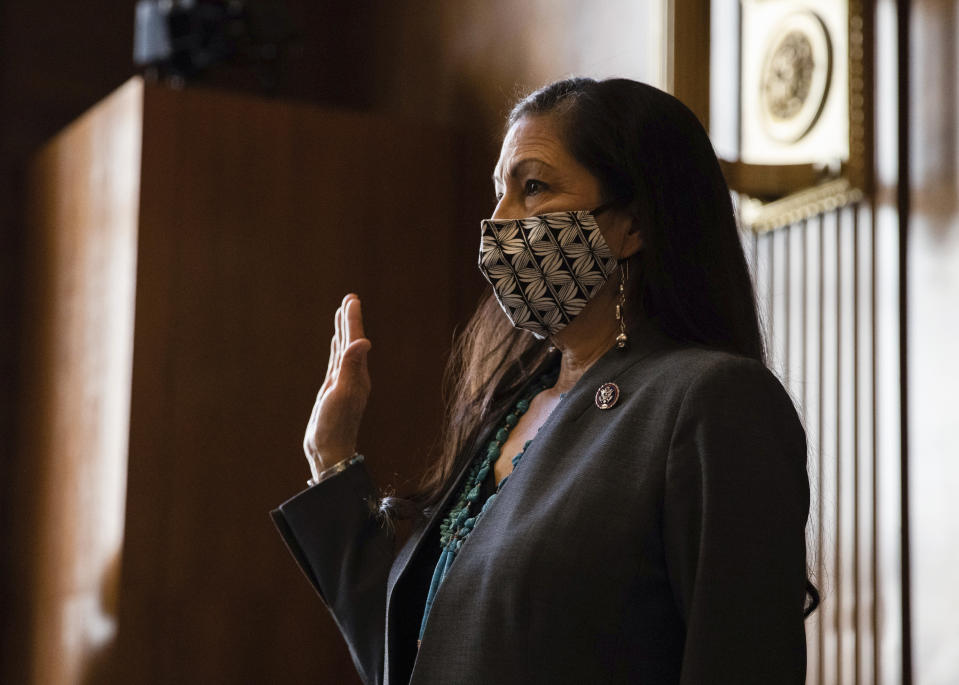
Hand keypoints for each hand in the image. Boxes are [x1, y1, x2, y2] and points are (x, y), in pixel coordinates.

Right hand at [303, 293, 371, 476]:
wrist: (329, 451)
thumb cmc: (334, 425)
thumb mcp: (342, 394)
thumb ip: (351, 367)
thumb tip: (364, 342)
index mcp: (357, 374)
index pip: (355, 341)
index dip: (353, 320)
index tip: (351, 300)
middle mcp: (353, 375)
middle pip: (351, 341)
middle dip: (350, 320)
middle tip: (350, 298)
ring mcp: (344, 382)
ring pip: (343, 350)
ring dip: (343, 331)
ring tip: (342, 313)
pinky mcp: (333, 390)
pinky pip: (336, 362)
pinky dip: (337, 349)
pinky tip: (336, 343)